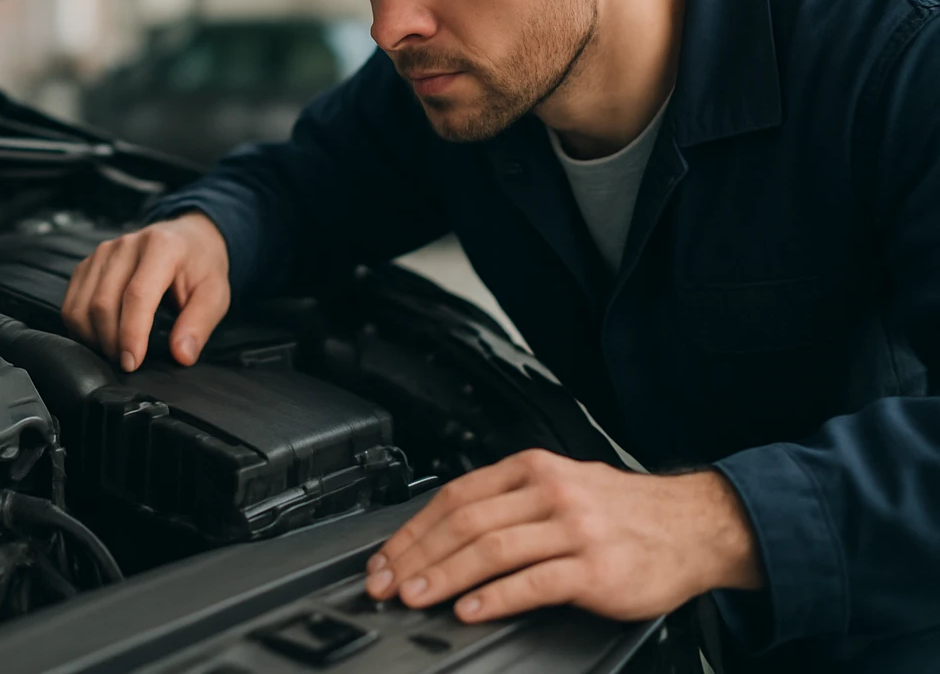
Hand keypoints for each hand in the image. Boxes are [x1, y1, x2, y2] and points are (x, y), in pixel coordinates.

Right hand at [61, 212, 230, 371]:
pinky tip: (100, 338)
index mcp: (161, 247)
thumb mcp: (215, 294)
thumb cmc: (200, 266)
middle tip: (128, 363)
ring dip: (94, 338)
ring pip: (81, 305)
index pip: (137, 295)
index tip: (133, 363)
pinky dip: (80, 328)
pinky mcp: (88, 264)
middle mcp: (126, 245)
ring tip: (116, 351)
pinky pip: (71, 303)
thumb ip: (199, 324)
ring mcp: (102, 252)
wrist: (188, 237)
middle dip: (112, 342)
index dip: (131, 334)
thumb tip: (182, 355)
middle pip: (103, 303)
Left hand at [365, 449, 762, 622]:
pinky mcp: (594, 568)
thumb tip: (444, 531)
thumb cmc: (622, 511)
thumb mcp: (561, 484)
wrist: (694, 526)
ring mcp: (572, 529)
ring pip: (491, 549)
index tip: (385, 559)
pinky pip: (533, 582)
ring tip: (416, 597)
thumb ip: (509, 500)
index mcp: (532, 469)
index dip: (413, 531)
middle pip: (464, 522)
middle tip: (387, 583)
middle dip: (417, 556)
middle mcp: (549, 492)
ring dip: (445, 576)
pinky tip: (471, 610)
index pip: (455, 496)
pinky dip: (495, 597)